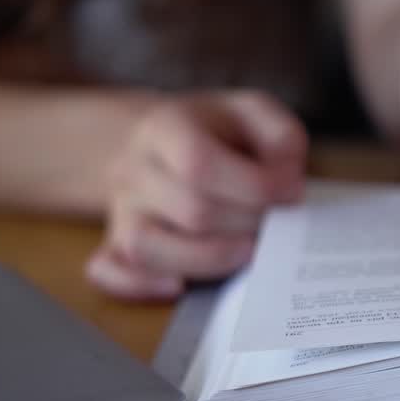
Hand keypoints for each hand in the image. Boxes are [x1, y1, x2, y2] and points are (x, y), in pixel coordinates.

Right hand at [86, 90, 307, 299]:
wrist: (164, 142)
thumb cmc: (220, 132)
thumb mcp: (256, 113)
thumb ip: (282, 137)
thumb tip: (286, 182)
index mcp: (165, 126)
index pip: (200, 163)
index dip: (254, 186)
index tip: (292, 191)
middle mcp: (134, 168)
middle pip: (190, 211)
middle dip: (247, 223)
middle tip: (276, 221)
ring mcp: (121, 210)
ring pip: (148, 248)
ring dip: (210, 260)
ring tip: (247, 250)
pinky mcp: (114, 242)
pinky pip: (108, 271)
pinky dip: (138, 286)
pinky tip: (179, 286)